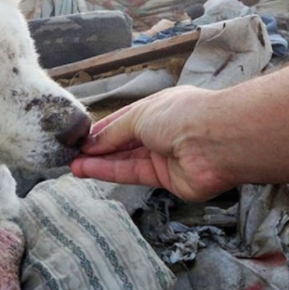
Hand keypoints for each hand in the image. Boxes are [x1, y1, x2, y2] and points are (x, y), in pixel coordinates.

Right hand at [71, 86, 233, 201]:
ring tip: (73, 166)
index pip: (124, 121)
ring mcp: (164, 156)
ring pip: (125, 161)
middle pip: (124, 142)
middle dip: (98, 148)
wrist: (216, 141)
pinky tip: (89, 170)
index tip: (81, 138)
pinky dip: (110, 172)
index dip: (102, 130)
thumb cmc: (181, 116)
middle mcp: (161, 132)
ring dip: (99, 163)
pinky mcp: (166, 180)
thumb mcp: (139, 115)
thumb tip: (91, 142)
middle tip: (72, 154)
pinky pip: (133, 175)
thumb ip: (113, 132)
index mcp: (158, 110)